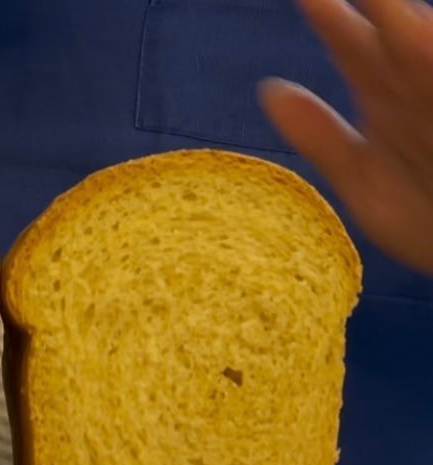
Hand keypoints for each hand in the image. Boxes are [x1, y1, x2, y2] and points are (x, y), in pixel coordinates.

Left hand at [260, 0, 432, 274]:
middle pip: (389, 24)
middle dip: (371, 1)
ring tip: (383, 6)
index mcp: (385, 97)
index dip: (325, 13)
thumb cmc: (423, 219)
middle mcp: (416, 84)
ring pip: (421, 37)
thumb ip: (321, 137)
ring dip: (398, 15)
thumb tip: (270, 89)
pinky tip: (412, 30)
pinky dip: (428, 49)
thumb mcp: (364, 181)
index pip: (350, 42)